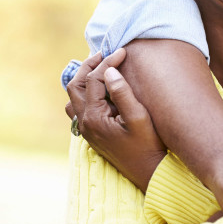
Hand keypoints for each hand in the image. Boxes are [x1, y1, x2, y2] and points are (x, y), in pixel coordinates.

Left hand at [66, 49, 166, 192]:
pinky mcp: (91, 132)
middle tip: (106, 53)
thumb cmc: (147, 145)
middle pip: (76, 84)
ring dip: (84, 79)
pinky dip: (84, 93)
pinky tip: (99, 89)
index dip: (107, 62)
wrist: (148, 172)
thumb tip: (109, 71)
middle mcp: (84, 123)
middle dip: (89, 66)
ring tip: (101, 67)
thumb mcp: (138, 117)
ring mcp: (85, 129)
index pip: (94, 80)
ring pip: (73, 96)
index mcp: (94, 118)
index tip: (123, 51)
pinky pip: (78, 107)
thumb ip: (122, 92)